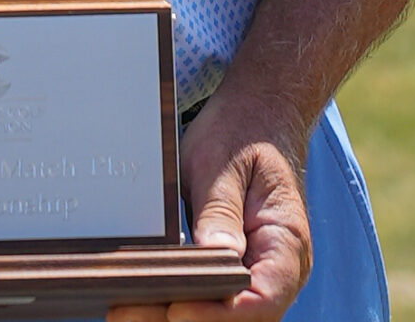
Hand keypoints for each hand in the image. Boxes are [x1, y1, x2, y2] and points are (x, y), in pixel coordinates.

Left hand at [109, 90, 312, 321]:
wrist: (256, 113)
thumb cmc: (242, 132)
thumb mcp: (223, 162)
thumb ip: (220, 210)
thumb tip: (217, 253)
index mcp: (286, 241)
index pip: (262, 299)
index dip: (219, 314)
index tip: (174, 308)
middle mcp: (279, 267)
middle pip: (241, 317)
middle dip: (190, 319)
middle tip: (129, 312)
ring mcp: (258, 271)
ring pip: (226, 314)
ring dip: (180, 315)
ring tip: (127, 310)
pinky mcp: (236, 268)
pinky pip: (214, 297)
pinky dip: (183, 301)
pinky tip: (144, 297)